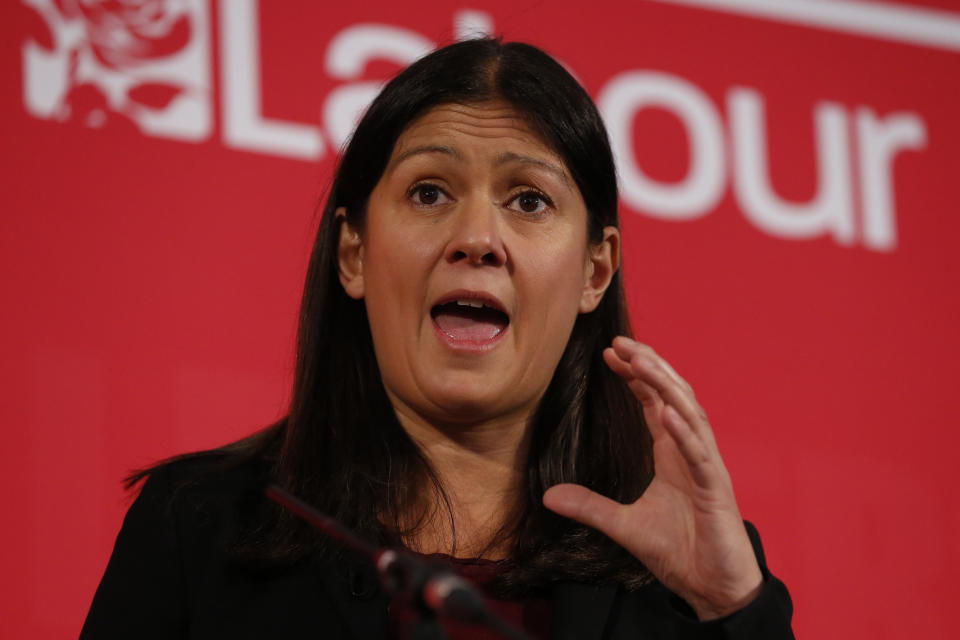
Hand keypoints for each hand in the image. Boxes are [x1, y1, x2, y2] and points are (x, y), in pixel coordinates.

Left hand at [543, 336, 762, 619]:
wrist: (714, 588)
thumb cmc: (680, 551)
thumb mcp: (623, 526)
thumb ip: (590, 507)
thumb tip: (549, 496)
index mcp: (673, 454)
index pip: (655, 403)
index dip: (635, 376)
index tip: (609, 354)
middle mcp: (691, 452)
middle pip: (673, 396)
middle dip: (649, 366)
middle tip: (620, 341)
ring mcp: (707, 467)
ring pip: (689, 414)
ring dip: (666, 385)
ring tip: (641, 360)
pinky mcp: (716, 489)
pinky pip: (700, 454)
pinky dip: (684, 431)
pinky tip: (666, 411)